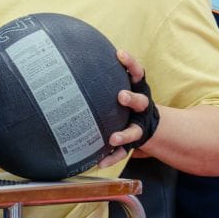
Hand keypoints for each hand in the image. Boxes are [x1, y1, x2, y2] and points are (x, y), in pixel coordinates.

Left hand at [98, 49, 160, 167]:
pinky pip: (124, 151)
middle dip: (131, 99)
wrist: (148, 125)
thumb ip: (104, 76)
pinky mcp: (134, 142)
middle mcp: (142, 107)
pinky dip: (112, 156)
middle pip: (141, 102)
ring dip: (124, 134)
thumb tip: (70, 57)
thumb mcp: (120, 85)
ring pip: (135, 130)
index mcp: (138, 90)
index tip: (120, 54)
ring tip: (113, 138)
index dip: (130, 63)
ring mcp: (139, 126)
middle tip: (121, 96)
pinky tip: (100, 163)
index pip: (137, 73)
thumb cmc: (124, 101)